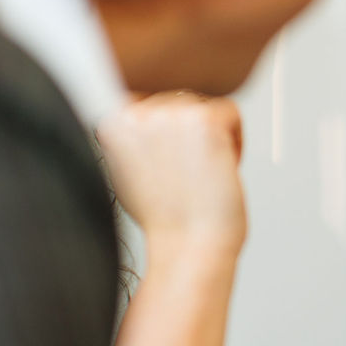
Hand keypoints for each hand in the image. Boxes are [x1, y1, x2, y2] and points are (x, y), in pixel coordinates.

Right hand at [96, 93, 246, 262]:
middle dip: (189, 135)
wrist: (188, 246)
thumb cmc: (164, 217)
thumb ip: (131, 133)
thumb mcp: (126, 168)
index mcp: (110, 120)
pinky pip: (231, 113)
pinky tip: (218, 170)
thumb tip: (143, 109)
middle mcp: (135, 112)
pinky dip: (234, 141)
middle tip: (185, 175)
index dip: (165, 134)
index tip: (167, 165)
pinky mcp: (203, 119)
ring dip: (211, 138)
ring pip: (204, 105)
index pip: (146, 100)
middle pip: (177, 100)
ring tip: (198, 175)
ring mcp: (168, 113)